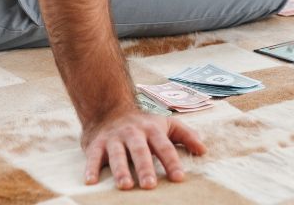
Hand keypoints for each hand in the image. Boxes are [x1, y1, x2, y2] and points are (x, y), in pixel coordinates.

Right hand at [81, 107, 206, 188]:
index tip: (179, 178)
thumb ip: (186, 135)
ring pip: (117, 154)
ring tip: (125, 186)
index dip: (172, 162)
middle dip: (145, 168)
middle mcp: (133, 133)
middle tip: (150, 185)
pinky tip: (91, 181)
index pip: (164, 146)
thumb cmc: (143, 123)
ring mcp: (114, 138)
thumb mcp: (166, 124)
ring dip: (120, 170)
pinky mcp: (96, 144)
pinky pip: (92, 157)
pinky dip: (90, 168)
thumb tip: (203, 150)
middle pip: (140, 151)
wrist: (109, 108)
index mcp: (151, 129)